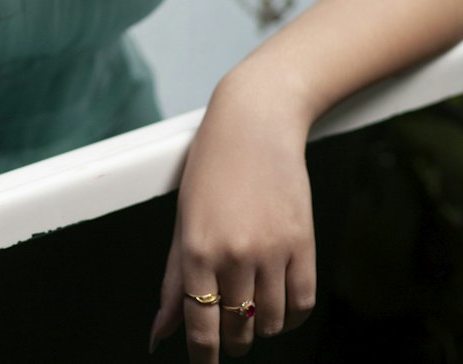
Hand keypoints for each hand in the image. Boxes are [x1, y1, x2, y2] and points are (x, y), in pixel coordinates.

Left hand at [149, 72, 316, 360]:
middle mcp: (234, 252)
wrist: (255, 122)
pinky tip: (277, 302)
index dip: (203, 356)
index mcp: (197, 246)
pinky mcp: (303, 243)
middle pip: (236, 328)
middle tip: (226, 326)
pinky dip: (289, 315)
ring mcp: (272, 249)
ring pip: (268, 322)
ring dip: (258, 325)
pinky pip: (301, 305)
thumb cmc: (212, 166)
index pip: (200, 326)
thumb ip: (173, 281)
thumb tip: (159, 335)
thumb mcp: (183, 219)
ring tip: (250, 305)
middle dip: (230, 338)